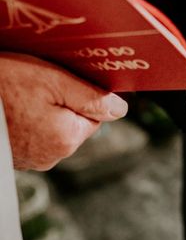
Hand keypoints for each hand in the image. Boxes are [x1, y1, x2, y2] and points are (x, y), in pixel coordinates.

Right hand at [0, 53, 127, 170]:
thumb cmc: (1, 85)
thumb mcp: (51, 80)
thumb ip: (91, 98)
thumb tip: (120, 109)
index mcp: (66, 138)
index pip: (96, 114)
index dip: (82, 93)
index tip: (63, 79)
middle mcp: (52, 156)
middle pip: (75, 122)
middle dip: (63, 101)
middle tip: (37, 84)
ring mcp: (31, 159)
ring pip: (53, 127)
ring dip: (43, 110)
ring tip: (20, 93)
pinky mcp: (14, 156)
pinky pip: (33, 133)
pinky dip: (26, 118)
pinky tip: (12, 105)